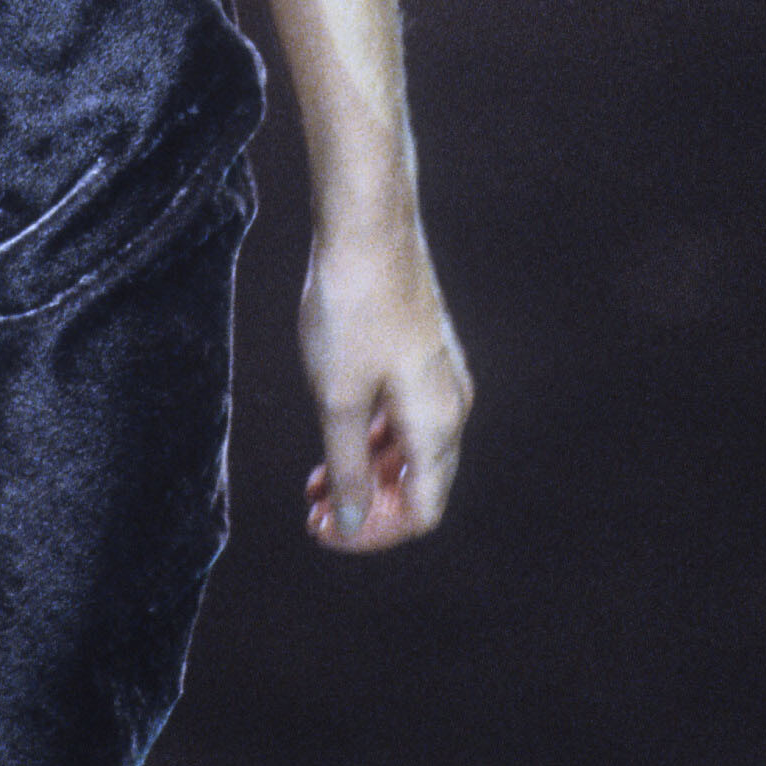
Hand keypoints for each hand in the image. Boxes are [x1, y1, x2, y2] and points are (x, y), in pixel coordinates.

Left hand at [298, 222, 470, 552]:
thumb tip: (355, 521)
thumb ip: (347, 467)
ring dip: (365, 477)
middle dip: (368, 510)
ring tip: (315, 487)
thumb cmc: (351, 309)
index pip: (421, 512)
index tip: (324, 529)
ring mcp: (438, 380)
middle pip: (419, 487)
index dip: (373, 535)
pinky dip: (369, 442)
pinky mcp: (420, 358)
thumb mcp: (337, 398)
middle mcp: (450, 408)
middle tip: (314, 515)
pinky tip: (331, 446)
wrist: (367, 230)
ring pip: (409, 453)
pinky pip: (402, 420)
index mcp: (438, 425)